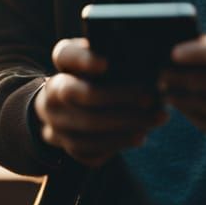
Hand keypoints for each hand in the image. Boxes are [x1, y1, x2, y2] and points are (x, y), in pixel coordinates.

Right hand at [33, 37, 167, 167]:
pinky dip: (117, 145)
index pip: (65, 56)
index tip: (105, 63)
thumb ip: (116, 52)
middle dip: (122, 99)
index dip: (83, 60)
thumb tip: (147, 56)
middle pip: (84, 96)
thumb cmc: (100, 76)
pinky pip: (90, 152)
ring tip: (154, 119)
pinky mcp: (65, 147)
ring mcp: (55, 125)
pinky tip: (139, 135)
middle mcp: (51, 96)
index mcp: (61, 66)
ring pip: (88, 130)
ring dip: (126, 127)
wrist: (72, 109)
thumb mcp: (104, 58)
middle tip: (151, 98)